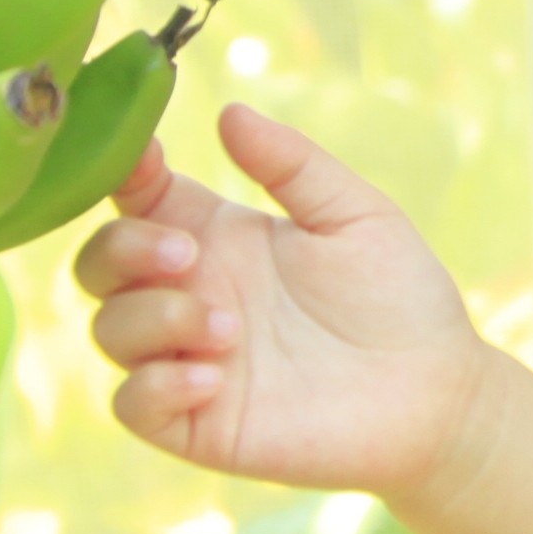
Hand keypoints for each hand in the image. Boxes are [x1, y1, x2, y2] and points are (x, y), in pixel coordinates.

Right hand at [74, 103, 491, 500]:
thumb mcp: (354, 213)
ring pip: (109, 328)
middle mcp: (193, 293)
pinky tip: (212, 377)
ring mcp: (188, 357)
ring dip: (152, 319)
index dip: (125, 174)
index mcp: (223, 237)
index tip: (145, 160)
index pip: (142, 199)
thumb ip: (292, 165)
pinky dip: (155, 386)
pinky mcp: (197, 422)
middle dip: (124, 249)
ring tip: (228, 328)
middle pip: (99, 262)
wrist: (433, 389)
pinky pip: (130, 404)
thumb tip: (230, 111)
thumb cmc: (398, 293)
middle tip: (190, 256)